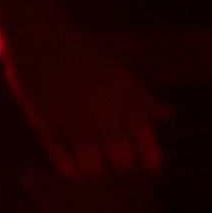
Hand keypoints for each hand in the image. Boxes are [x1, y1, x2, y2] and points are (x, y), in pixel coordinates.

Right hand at [3, 21, 167, 179]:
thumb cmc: (87, 54)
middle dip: (123, 164)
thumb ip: (144, 99)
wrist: (42, 43)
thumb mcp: (123, 71)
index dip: (151, 161)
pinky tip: (75, 161)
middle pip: (122, 161)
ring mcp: (75, 124)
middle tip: (119, 159)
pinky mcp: (47, 130)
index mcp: (127, 100)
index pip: (147, 143)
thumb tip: (169, 116)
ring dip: (97, 168)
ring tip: (96, 161)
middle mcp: (104, 115)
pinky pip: (64, 165)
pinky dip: (72, 170)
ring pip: (94, 168)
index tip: (152, 168)